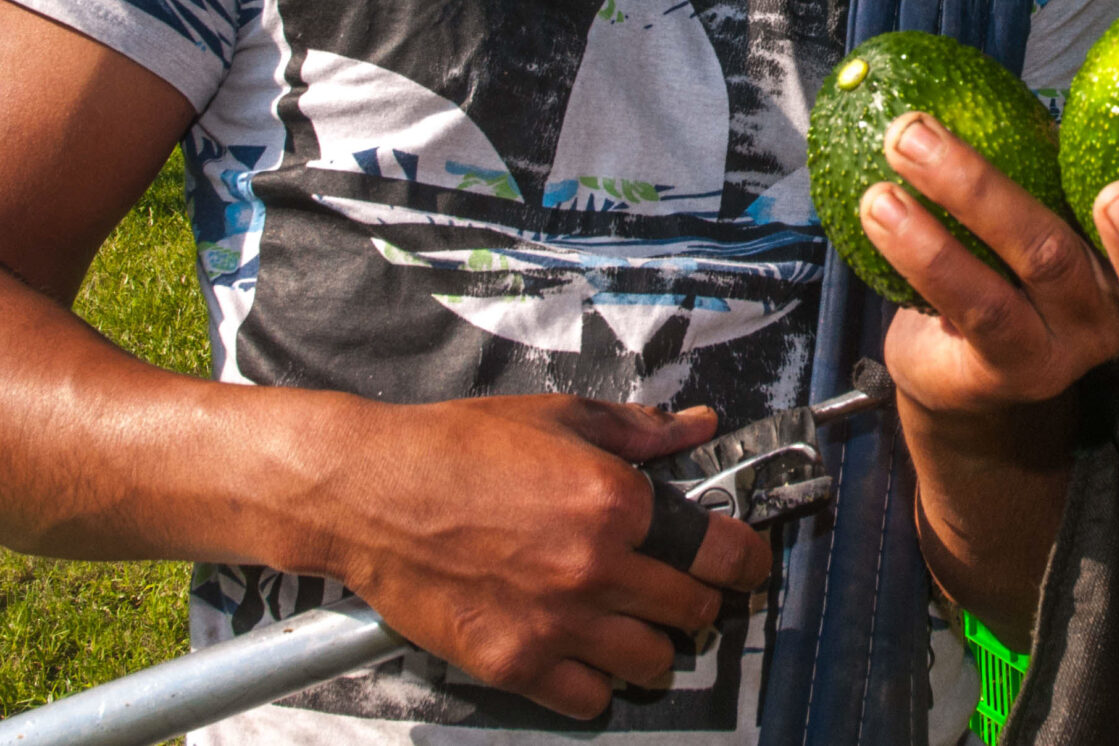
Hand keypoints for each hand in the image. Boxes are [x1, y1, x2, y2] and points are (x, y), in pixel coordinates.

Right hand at [317, 393, 773, 719]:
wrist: (372, 492)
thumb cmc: (458, 447)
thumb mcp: (558, 417)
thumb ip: (639, 430)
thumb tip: (698, 427)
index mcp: (616, 502)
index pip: (722, 552)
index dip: (747, 560)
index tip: (747, 565)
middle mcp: (596, 569)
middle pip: (693, 612)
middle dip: (698, 601)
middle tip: (681, 589)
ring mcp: (556, 623)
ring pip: (652, 664)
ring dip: (653, 646)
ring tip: (632, 623)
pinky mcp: (515, 663)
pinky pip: (590, 700)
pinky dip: (596, 683)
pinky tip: (582, 653)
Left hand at [859, 112, 1118, 417]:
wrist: (953, 362)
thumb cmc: (1026, 242)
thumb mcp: (1070, 182)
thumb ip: (1096, 130)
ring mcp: (1076, 352)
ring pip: (1044, 270)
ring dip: (973, 191)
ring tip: (908, 137)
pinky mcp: (1006, 371)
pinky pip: (969, 302)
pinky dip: (922, 243)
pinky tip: (878, 199)